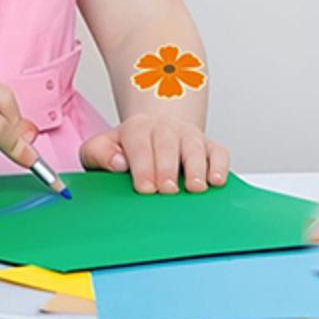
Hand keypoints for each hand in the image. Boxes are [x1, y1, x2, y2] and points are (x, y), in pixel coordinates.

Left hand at [81, 115, 228, 193]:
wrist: (155, 128)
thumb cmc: (127, 147)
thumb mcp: (103, 147)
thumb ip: (99, 153)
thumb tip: (117, 163)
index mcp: (137, 129)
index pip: (139, 144)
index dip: (142, 166)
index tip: (144, 188)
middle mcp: (165, 129)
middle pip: (167, 144)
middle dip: (167, 167)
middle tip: (166, 190)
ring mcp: (189, 137)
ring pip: (194, 147)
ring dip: (196, 167)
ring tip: (195, 188)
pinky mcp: (210, 147)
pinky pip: (219, 152)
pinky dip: (220, 165)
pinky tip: (216, 181)